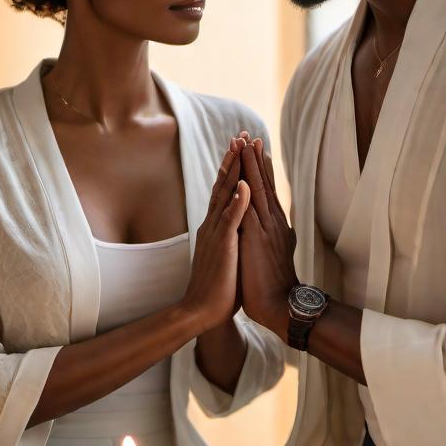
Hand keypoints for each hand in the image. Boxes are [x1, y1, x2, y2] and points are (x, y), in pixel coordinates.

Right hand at [180, 140, 250, 334]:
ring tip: (240, 147)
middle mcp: (213, 224)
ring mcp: (216, 233)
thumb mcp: (226, 253)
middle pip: (223, 184)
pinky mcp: (222, 245)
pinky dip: (237, 201)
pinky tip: (244, 185)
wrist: (201, 311)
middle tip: (240, 135)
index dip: (233, 168)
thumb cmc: (218, 287)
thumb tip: (235, 225)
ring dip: (233, 170)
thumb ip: (229, 236)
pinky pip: (230, 219)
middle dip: (232, 159)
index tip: (241, 146)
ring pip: (224, 195)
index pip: (225, 190)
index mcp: (216, 226)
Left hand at [238, 137, 297, 338]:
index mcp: (272, 224)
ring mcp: (265, 228)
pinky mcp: (257, 238)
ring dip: (252, 166)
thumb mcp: (272, 253)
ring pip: (258, 190)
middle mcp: (271, 221)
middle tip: (251, 136)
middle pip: (263, 183)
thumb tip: (272, 227)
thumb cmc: (272, 284)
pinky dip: (249, 192)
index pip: (265, 190)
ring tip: (248, 144)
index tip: (256, 149)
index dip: (260, 169)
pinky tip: (245, 176)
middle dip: (256, 159)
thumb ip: (270, 235)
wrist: (278, 303)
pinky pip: (251, 209)